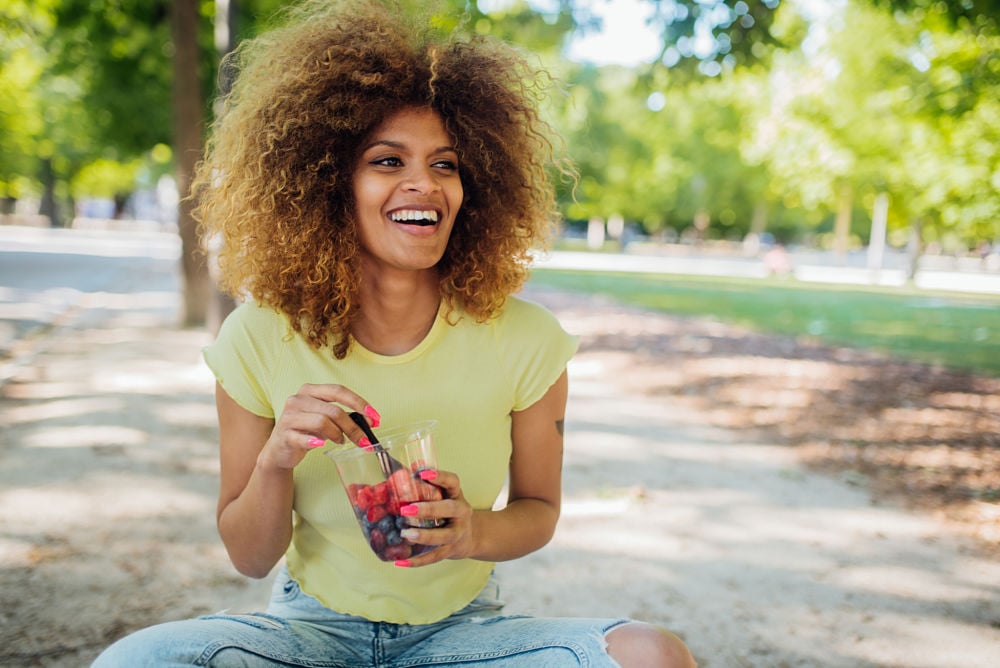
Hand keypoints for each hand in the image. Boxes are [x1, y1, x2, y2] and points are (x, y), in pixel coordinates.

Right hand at [257, 383, 376, 471]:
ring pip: (322, 422)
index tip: (375, 417)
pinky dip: (315, 442)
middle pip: (333, 410)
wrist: (279, 450)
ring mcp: (288, 417)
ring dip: (338, 435)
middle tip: (365, 439)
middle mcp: (297, 400)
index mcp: (309, 391)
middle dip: (354, 426)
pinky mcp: (284, 435)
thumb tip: (370, 420)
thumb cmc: (306, 431)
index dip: (359, 403)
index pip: (338, 390)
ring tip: (341, 441)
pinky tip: (321, 445)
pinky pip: (303, 438)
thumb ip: (342, 416)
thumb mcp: (324, 418)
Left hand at [394, 469, 475, 566]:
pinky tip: (400, 561)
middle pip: (449, 509)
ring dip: (424, 536)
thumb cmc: (450, 512)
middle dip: (428, 509)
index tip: (422, 473)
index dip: (439, 476)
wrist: (472, 536)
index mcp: (457, 496)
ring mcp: (457, 533)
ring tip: (405, 535)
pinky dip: (417, 561)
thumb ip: (427, 485)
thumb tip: (408, 467)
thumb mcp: (445, 496)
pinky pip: (434, 557)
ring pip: (443, 537)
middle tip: (406, 509)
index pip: (452, 482)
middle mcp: (461, 514)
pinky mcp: (450, 551)